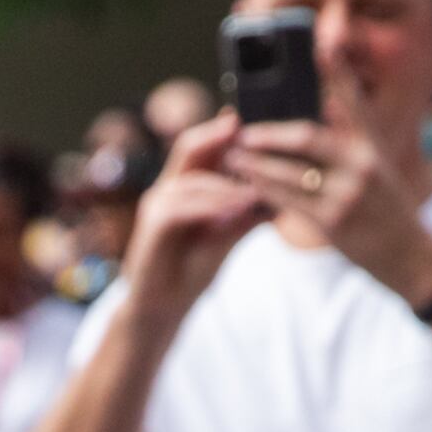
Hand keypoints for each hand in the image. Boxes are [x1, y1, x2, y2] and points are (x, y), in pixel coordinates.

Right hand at [121, 113, 272, 320]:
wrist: (162, 309)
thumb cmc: (189, 273)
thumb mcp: (226, 239)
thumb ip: (246, 218)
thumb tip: (279, 201)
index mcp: (182, 187)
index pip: (202, 148)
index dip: (224, 131)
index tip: (254, 122)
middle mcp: (166, 189)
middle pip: (190, 147)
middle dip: (219, 134)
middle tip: (247, 126)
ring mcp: (156, 205)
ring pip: (193, 180)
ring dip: (227, 183)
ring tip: (258, 187)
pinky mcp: (152, 225)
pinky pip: (184, 206)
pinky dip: (212, 206)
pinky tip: (238, 207)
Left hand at [228, 84, 429, 291]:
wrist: (409, 255)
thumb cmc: (385, 208)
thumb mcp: (377, 166)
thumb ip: (350, 138)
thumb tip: (321, 105)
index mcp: (372, 146)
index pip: (353, 101)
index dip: (338, 71)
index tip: (320, 44)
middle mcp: (362, 165)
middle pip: (307, 136)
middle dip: (270, 134)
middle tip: (243, 130)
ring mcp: (348, 195)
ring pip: (291, 172)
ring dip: (257, 164)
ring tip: (234, 157)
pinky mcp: (333, 223)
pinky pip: (289, 202)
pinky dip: (265, 192)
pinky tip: (248, 184)